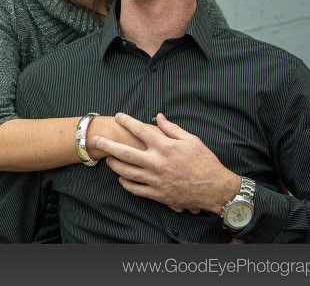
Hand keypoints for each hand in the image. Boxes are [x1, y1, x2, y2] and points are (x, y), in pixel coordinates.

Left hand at [91, 112, 240, 213]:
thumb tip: (158, 117)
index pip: (140, 130)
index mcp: (165, 146)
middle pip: (124, 152)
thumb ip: (172, 128)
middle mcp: (156, 162)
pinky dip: (125, 184)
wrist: (215, 189)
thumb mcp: (191, 140)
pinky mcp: (157, 194)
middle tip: (94, 140)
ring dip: (113, 165)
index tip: (117, 116)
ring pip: (126, 172)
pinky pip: (135, 189)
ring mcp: (155, 179)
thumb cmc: (205, 162)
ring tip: (107, 160)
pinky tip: (121, 179)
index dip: (127, 122)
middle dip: (107, 145)